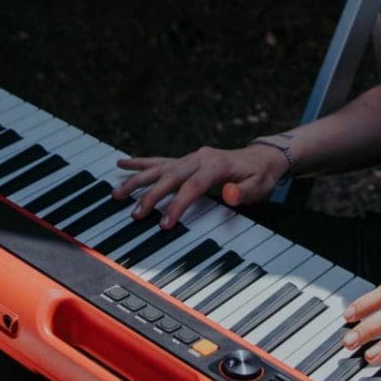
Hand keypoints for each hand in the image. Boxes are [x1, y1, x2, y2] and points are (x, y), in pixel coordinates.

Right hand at [113, 144, 288, 227]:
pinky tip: (122, 163)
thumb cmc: (260, 175)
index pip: (192, 186)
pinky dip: (141, 163)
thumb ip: (244, 192)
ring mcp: (190, 157)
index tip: (165, 223)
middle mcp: (199, 158)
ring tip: (117, 193)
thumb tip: (229, 194)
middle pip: (170, 177)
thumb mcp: (259, 185)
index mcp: (216, 165)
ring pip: (159, 168)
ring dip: (137, 180)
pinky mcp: (186, 160)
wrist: (262, 157)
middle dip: (150, 196)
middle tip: (135, 214)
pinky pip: (160, 160)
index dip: (177, 204)